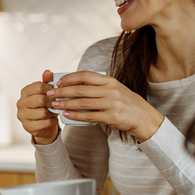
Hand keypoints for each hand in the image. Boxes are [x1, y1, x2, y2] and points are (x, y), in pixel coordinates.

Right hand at [17, 70, 60, 143]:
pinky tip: (52, 119)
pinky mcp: (27, 126)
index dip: (51, 89)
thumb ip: (46, 82)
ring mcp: (22, 115)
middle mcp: (21, 103)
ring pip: (42, 112)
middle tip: (57, 104)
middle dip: (52, 102)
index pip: (38, 86)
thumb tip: (48, 72)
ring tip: (54, 112)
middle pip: (40, 99)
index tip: (56, 92)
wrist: (43, 125)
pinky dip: (52, 121)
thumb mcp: (46, 93)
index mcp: (25, 92)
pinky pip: (44, 123)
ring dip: (52, 113)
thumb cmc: (44, 106)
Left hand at [48, 71, 163, 141]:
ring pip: (83, 103)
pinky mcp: (111, 117)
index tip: (58, 81)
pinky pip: (89, 116)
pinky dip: (76, 115)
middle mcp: (110, 90)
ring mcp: (111, 104)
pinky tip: (66, 115)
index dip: (69, 78)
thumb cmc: (126, 103)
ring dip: (66, 103)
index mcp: (110, 81)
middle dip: (62, 91)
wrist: (144, 118)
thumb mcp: (115, 89)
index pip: (85, 75)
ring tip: (54, 104)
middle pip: (80, 89)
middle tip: (50, 93)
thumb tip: (75, 85)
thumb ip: (99, 86)